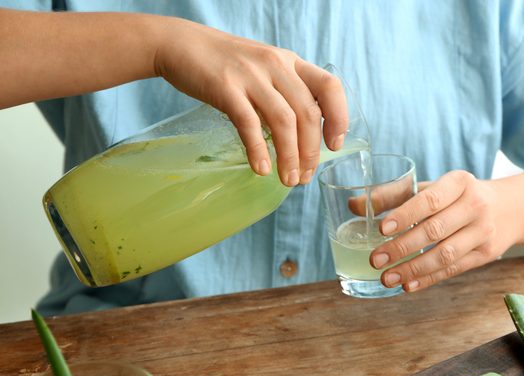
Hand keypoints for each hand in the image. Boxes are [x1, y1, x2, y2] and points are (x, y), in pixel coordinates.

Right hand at [154, 18, 347, 185]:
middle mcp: (276, 66)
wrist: (182, 45)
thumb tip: (304, 138)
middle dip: (311, 151)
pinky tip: (261, 169)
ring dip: (289, 156)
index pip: (329, 87)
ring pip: (283, 122)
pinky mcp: (225, 88)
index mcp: (291, 62)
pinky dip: (258, 150)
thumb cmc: (226, 64)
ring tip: (288, 180)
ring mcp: (251, 76)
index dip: (339, 117)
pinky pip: (249, 124)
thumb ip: (285, 94)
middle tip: (304, 177)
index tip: (334, 146)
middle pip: (307, 113)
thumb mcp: (265, 69)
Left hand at [369, 171, 512, 291]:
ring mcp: (483, 232)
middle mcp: (475, 205)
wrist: (509, 209)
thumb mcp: (432, 188)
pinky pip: (454, 269)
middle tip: (375, 259)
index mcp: (459, 182)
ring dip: (413, 269)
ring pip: (445, 254)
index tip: (381, 229)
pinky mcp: (485, 254)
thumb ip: (393, 195)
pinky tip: (408, 285)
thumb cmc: (457, 197)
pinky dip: (428, 278)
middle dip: (402, 247)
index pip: (430, 200)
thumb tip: (354, 206)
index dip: (405, 215)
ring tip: (386, 278)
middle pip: (435, 230)